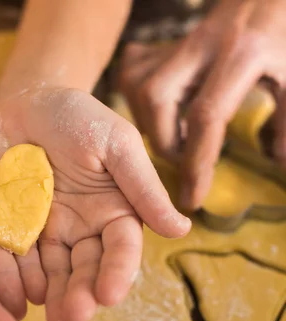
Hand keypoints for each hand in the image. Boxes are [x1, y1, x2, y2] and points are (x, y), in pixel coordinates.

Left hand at [0, 88, 190, 320]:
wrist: (28, 103)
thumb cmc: (78, 117)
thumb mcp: (115, 144)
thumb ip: (142, 185)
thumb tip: (181, 229)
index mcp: (114, 213)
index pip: (120, 250)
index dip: (117, 273)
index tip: (109, 296)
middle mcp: (82, 231)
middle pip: (84, 271)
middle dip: (79, 298)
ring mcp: (47, 233)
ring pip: (51, 274)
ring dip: (50, 300)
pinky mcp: (13, 229)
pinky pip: (13, 257)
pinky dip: (14, 278)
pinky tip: (12, 297)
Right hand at [119, 0, 285, 208]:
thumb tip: (277, 162)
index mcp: (242, 53)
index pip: (206, 115)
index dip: (197, 162)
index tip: (193, 197)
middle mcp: (203, 44)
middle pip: (155, 97)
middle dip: (162, 139)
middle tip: (182, 160)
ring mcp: (184, 38)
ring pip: (139, 83)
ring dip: (149, 120)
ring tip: (174, 137)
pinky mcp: (173, 38)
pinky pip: (135, 67)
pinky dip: (137, 94)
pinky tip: (160, 106)